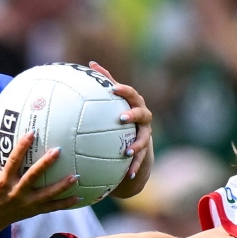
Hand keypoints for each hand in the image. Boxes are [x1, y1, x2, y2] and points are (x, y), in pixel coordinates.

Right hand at [0, 129, 76, 227]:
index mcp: (4, 180)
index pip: (13, 161)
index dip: (21, 147)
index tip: (32, 133)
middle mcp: (17, 192)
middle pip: (32, 177)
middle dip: (45, 164)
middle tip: (58, 151)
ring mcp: (28, 203)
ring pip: (47, 195)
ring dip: (62, 186)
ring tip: (76, 177)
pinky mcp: (35, 210)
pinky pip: (53, 207)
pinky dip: (66, 203)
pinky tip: (79, 197)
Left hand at [92, 61, 153, 197]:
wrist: (136, 136)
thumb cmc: (121, 113)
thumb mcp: (114, 99)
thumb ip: (106, 82)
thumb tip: (91, 63)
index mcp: (135, 103)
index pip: (131, 94)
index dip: (124, 91)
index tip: (112, 89)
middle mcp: (144, 117)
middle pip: (143, 114)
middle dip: (133, 115)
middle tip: (121, 119)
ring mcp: (146, 134)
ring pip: (144, 138)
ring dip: (136, 145)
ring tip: (126, 152)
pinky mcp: (145, 150)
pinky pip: (141, 159)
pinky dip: (135, 166)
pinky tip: (128, 174)